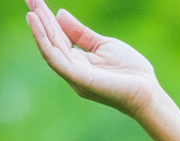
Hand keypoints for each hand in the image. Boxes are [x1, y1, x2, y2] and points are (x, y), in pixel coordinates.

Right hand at [25, 0, 159, 116]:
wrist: (148, 93)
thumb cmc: (130, 72)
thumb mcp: (104, 45)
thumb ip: (81, 33)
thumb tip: (59, 14)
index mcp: (78, 62)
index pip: (58, 37)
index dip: (47, 19)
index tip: (36, 2)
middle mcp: (72, 70)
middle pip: (51, 41)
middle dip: (39, 20)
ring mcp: (74, 75)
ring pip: (50, 49)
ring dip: (39, 29)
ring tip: (30, 10)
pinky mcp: (79, 78)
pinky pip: (56, 58)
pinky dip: (45, 41)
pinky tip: (38, 25)